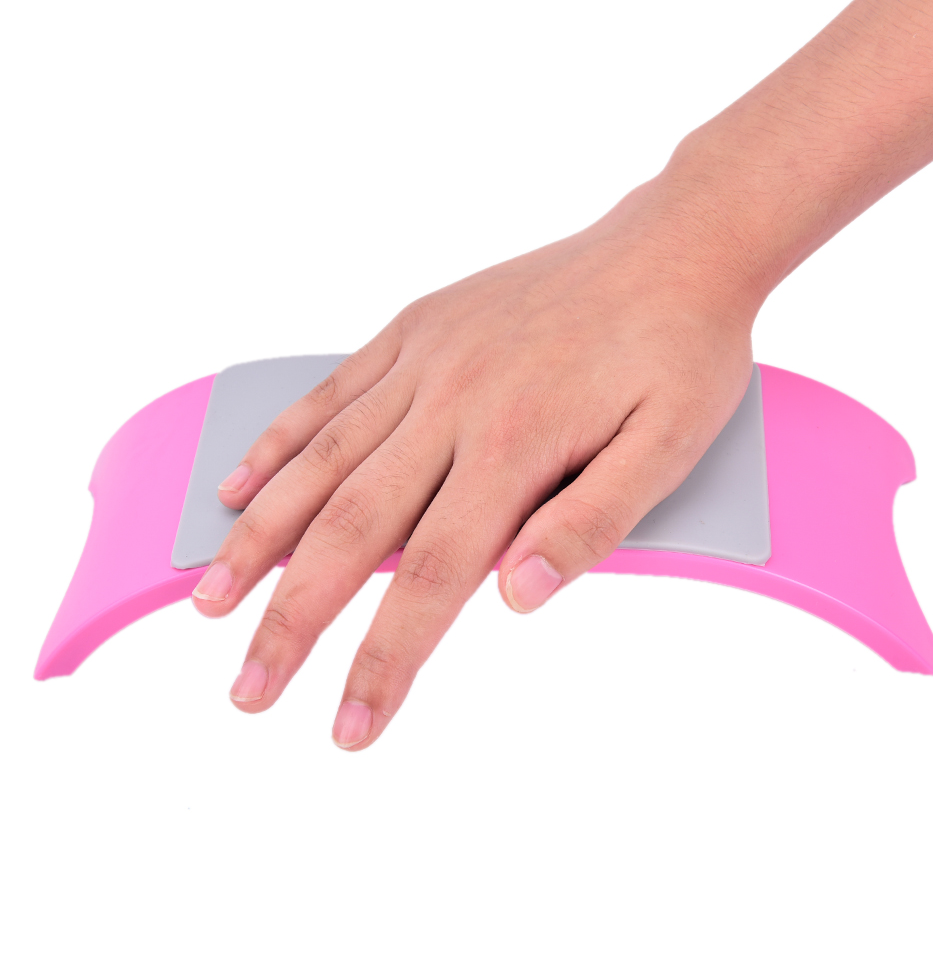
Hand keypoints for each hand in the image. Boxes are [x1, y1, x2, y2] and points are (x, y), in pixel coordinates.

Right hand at [191, 174, 758, 748]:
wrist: (677, 245)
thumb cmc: (681, 350)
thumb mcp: (669, 447)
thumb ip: (592, 522)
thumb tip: (517, 596)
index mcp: (516, 444)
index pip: (431, 577)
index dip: (384, 659)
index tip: (348, 726)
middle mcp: (453, 403)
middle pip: (351, 529)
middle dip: (291, 620)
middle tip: (247, 689)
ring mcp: (426, 361)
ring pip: (320, 461)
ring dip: (258, 538)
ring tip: (211, 597)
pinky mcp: (417, 329)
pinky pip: (331, 391)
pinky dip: (279, 441)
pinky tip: (242, 484)